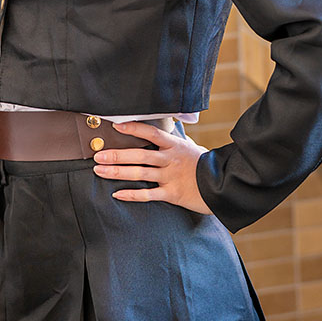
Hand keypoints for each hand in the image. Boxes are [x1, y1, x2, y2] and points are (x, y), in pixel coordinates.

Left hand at [93, 120, 211, 213]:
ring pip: (140, 173)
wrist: (223, 185)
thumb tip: (166, 129)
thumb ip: (176, 140)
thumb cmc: (205, 164)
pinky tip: (117, 193)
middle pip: (139, 154)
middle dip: (117, 154)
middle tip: (98, 155)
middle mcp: (170, 159)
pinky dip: (132, 194)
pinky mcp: (173, 194)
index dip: (133, 128)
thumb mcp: (191, 147)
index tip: (116, 126)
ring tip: (100, 170)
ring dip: (117, 172)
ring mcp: (171, 177)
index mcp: (174, 145)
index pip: (151, 132)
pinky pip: (148, 195)